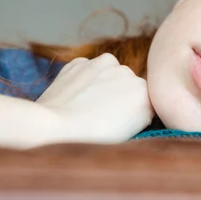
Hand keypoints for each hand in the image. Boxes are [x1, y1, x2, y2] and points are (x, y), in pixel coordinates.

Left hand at [36, 53, 154, 142]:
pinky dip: (84, 79)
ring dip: (102, 83)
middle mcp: (127, 71)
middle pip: (127, 84)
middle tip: (102, 118)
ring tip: (86, 107)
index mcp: (144, 92)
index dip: (134, 114)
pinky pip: (87, 69)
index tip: (120, 126)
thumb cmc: (91, 139)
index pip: (146, 101)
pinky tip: (75, 97)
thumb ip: (141, 112)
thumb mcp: (130, 133)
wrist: (53, 128)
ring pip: (108, 72)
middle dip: (119, 95)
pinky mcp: (79, 62)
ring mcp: (101, 63)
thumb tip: (137, 106)